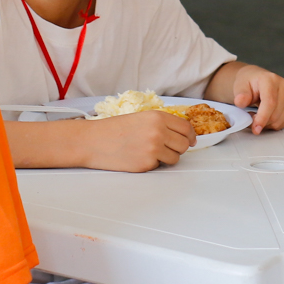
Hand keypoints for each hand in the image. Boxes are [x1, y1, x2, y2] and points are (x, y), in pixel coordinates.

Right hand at [79, 112, 194, 171]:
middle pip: (184, 144)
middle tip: (168, 148)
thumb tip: (184, 135)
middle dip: (179, 148)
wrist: (93, 141)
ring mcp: (153, 149)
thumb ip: (162, 124)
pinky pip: (160, 166)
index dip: (190, 135)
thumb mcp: (141, 118)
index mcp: (157, 117)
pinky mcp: (146, 164)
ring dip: (167, 157)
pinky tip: (139, 157)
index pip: (186, 128)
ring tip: (151, 152)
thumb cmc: (114, 129)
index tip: (190, 140)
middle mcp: (158, 132)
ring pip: (175, 158)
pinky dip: (153, 164)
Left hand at [231, 64, 283, 132]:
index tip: (255, 128)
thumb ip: (241, 94)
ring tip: (258, 115)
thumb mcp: (240, 86)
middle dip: (262, 122)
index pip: (270, 102)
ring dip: (268, 124)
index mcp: (271, 79)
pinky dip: (275, 124)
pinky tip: (268, 116)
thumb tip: (241, 101)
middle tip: (251, 117)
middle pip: (275, 114)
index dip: (263, 118)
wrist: (258, 80)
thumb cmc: (250, 83)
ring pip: (280, 120)